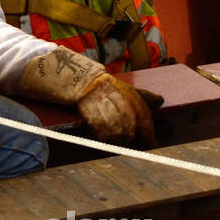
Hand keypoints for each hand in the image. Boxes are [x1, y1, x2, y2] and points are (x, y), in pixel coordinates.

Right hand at [16, 47, 157, 147]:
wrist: (58, 68)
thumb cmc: (89, 80)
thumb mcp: (115, 85)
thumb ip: (138, 93)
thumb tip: (161, 101)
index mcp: (120, 85)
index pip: (140, 107)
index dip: (147, 127)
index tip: (151, 143)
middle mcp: (110, 88)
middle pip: (129, 115)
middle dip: (136, 135)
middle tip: (139, 150)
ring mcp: (95, 93)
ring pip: (114, 119)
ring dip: (119, 136)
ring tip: (122, 147)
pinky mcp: (81, 99)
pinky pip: (96, 120)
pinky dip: (102, 133)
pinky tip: (104, 141)